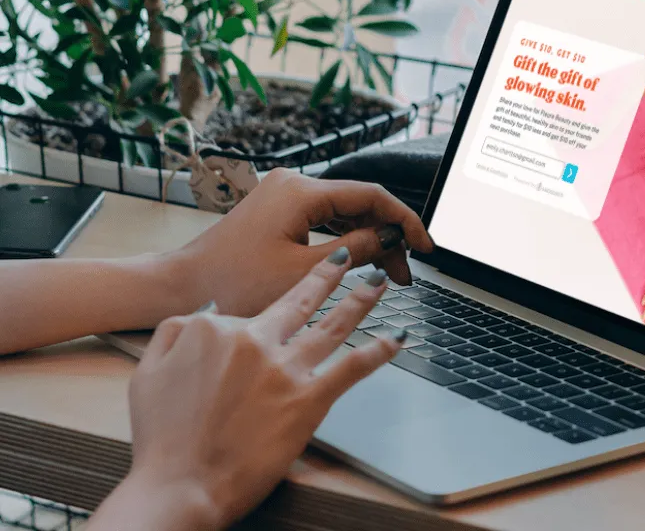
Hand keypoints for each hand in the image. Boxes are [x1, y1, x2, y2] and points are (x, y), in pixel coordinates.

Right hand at [89, 248, 403, 530]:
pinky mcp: (308, 399)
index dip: (255, 325)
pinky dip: (378, 351)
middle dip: (329, 275)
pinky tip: (396, 339)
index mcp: (216, 329)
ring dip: (360, 299)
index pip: (248, 314)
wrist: (180, 486)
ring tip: (379, 282)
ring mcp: (285, 368)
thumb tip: (207, 312)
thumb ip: (174, 333)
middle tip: (348, 259)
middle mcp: (255, 340)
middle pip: (300, 300)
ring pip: (332, 324)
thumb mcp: (147, 373)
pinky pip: (351, 367)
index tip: (265, 326)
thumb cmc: (162, 439)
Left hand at [176, 169, 433, 316]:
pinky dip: (345, 241)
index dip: (404, 220)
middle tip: (404, 273)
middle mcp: (293, 184)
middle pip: (359, 203)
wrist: (182, 286)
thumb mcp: (304, 272)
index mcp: (301, 191)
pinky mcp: (278, 212)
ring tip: (388, 274)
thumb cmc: (233, 283)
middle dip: (387, 236)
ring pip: (343, 213)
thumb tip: (389, 239)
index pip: (371, 195)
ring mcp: (284, 196)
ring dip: (368, 240)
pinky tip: (360, 263)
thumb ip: (355, 251)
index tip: (424, 246)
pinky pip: (324, 220)